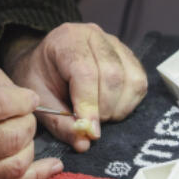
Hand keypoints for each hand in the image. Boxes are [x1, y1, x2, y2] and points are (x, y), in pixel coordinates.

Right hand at [0, 67, 63, 178]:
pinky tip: (49, 166)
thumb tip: (18, 90)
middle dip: (27, 122)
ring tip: (20, 137)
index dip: (21, 99)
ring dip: (29, 146)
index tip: (27, 98)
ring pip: (16, 162)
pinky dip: (35, 175)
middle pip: (12, 133)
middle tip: (23, 116)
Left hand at [5, 22, 146, 151]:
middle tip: (90, 124)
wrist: (44, 62)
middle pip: (112, 75)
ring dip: (119, 107)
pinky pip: (139, 82)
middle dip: (104, 109)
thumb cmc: (39, 78)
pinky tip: (111, 107)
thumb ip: (59, 122)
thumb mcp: (39, 100)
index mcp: (66, 39)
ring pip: (132, 80)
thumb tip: (84, 143)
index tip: (89, 131)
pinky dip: (128, 102)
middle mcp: (94, 35)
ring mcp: (114, 43)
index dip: (89, 105)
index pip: (85, 72)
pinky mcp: (129, 56)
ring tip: (99, 115)